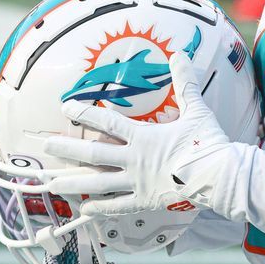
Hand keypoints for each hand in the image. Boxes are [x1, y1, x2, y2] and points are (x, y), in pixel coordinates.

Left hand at [42, 53, 230, 216]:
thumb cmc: (207, 143)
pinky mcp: (145, 201)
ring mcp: (137, 183)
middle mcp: (134, 160)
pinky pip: (118, 205)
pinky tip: (85, 208)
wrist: (219, 176)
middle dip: (67, 149)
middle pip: (93, 154)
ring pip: (99, 183)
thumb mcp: (196, 109)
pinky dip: (101, 207)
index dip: (85, 113)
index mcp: (143, 137)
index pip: (107, 123)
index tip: (65, 106)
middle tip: (45, 146)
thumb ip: (185, 83)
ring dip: (74, 182)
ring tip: (52, 183)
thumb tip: (180, 54)